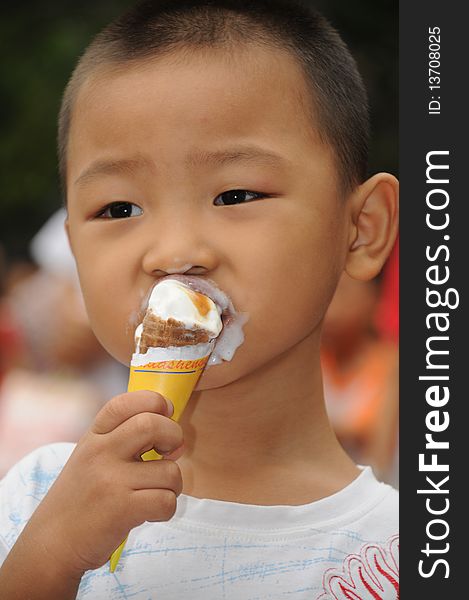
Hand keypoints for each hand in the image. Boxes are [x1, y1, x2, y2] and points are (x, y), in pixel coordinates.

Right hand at [20, 391, 183, 576]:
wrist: (51, 544)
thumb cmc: (81, 498)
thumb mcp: (91, 457)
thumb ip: (124, 440)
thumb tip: (177, 440)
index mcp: (94, 436)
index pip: (125, 403)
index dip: (154, 402)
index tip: (166, 414)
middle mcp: (100, 452)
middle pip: (152, 425)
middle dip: (174, 436)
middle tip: (169, 453)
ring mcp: (110, 481)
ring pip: (169, 470)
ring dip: (173, 484)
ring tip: (155, 492)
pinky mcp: (122, 509)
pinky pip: (166, 501)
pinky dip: (167, 509)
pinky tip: (150, 512)